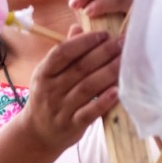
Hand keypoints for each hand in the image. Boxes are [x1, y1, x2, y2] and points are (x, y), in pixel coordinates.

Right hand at [20, 28, 121, 156]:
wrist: (37, 135)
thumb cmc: (47, 99)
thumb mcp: (47, 75)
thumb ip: (63, 53)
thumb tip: (78, 28)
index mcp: (43, 74)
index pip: (63, 53)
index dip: (84, 42)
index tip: (104, 34)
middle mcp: (50, 91)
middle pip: (79, 68)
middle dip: (103, 53)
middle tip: (122, 43)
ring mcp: (61, 109)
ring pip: (87, 88)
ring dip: (108, 73)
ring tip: (124, 61)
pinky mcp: (72, 126)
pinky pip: (90, 112)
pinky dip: (104, 102)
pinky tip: (117, 91)